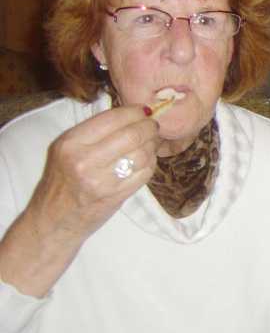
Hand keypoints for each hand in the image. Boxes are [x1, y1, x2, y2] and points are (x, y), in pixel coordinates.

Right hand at [27, 104, 160, 242]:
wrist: (52, 221)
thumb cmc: (61, 182)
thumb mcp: (66, 151)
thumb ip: (94, 131)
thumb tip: (132, 112)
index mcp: (71, 143)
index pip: (113, 118)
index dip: (135, 112)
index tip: (143, 111)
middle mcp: (84, 161)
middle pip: (132, 134)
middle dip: (149, 127)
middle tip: (153, 126)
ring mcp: (102, 181)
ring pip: (142, 154)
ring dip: (152, 146)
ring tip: (151, 143)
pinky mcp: (116, 196)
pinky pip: (145, 173)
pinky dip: (151, 163)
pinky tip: (147, 160)